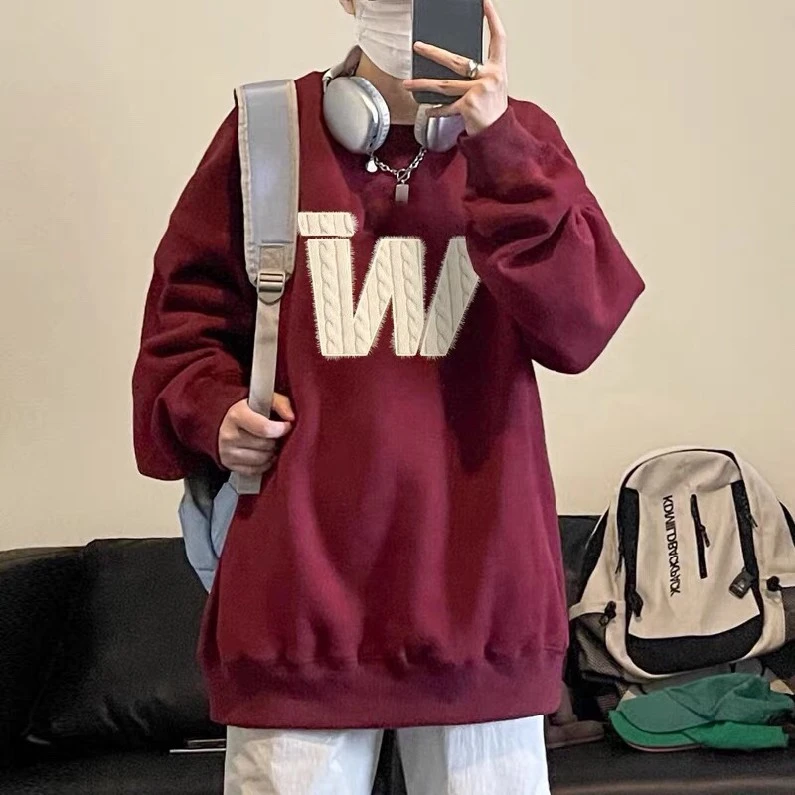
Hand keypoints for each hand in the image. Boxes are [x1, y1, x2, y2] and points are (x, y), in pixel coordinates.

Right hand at [218, 394, 293, 477]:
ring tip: (269, 443)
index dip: (281, 429)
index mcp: (237, 415)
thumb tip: (291, 417)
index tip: (287, 426)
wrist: (226, 423)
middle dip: (275, 440)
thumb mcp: (264, 401)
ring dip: (271, 452)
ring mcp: (227, 452)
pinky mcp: (229, 465)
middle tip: (274, 435)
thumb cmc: (250, 411)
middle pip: (265, 445)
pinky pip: (255, 470)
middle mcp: (229, 434)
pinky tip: (263, 453)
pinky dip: (264, 463)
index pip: (265, 428)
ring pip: (262, 459)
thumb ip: (281, 404)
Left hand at [403, 0, 508, 136]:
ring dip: (423, 84)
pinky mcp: (469, 106)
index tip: (484, 3)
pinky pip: (447, 106)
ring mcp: (479, 91)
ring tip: (408, 83)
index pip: (498, 38)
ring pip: (444, 84)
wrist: (498, 135)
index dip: (492, 19)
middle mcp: (490, 77)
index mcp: (498, 69)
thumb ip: (479, 74)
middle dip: (434, 53)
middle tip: (418, 47)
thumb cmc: (494, 112)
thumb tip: (453, 66)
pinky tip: (427, 109)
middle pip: (457, 60)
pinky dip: (436, 110)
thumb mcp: (493, 87)